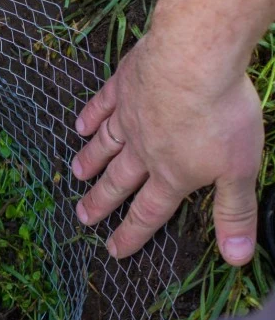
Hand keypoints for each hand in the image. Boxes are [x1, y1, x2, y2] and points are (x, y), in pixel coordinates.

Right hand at [70, 34, 263, 263]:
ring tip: (77, 175)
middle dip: (101, 203)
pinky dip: (90, 117)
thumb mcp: (240, 170)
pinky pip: (102, 106)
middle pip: (119, 183)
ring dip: (91, 162)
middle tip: (83, 217)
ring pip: (106, 146)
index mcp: (172, 174)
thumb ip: (234, 212)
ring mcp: (129, 118)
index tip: (113, 250)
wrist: (192, 61)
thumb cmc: (221, 115)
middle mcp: (144, 151)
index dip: (131, 234)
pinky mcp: (123, 87)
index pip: (149, 213)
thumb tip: (236, 258)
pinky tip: (81, 125)